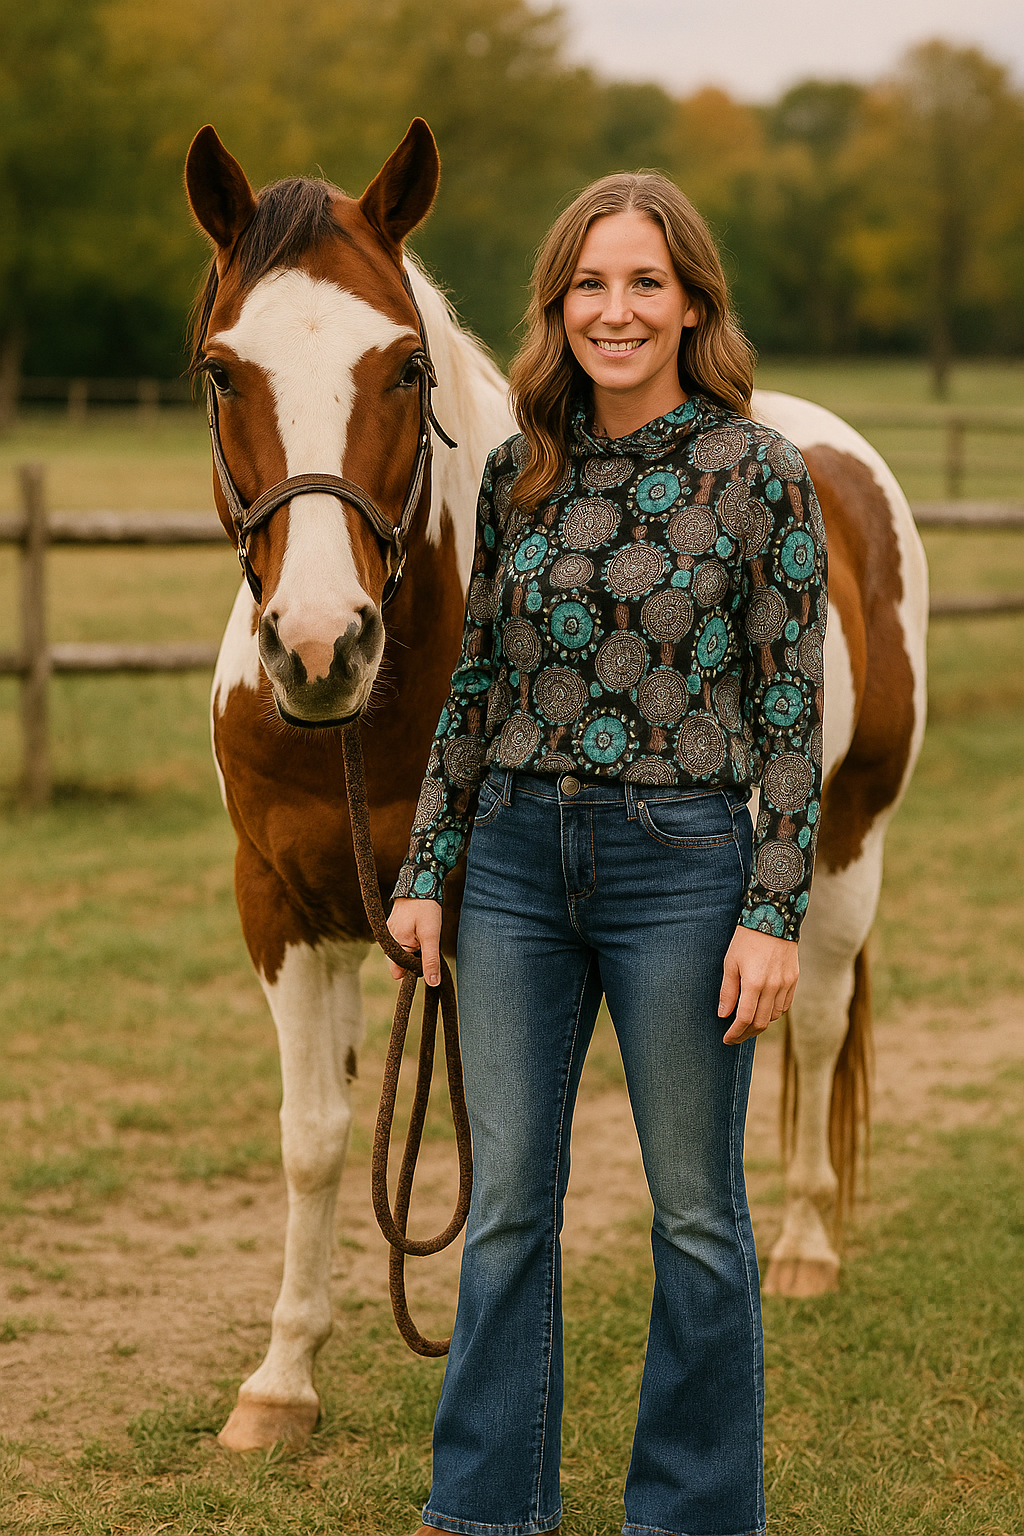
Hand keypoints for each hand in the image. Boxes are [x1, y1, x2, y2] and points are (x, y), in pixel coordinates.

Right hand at [387, 897, 442, 986]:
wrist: (421, 881)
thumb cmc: (426, 908)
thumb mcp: (432, 935)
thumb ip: (430, 960)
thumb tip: (432, 984)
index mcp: (394, 944)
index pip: (400, 972)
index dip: (416, 969)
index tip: (427, 958)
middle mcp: (388, 940)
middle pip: (403, 962)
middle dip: (417, 958)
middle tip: (428, 941)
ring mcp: (390, 932)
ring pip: (405, 951)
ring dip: (417, 948)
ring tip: (425, 932)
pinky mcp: (395, 926)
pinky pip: (404, 941)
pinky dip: (415, 940)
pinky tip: (422, 929)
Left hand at [718, 925, 798, 1043]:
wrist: (773, 917)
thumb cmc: (746, 939)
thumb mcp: (730, 963)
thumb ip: (727, 991)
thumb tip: (724, 1015)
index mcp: (754, 983)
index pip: (745, 1019)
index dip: (735, 1033)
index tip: (726, 1039)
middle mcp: (773, 986)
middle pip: (761, 1023)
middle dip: (746, 1034)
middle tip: (735, 1037)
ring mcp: (786, 984)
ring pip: (774, 1016)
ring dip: (760, 1024)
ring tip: (747, 1024)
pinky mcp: (794, 979)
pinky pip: (785, 1005)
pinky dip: (773, 1013)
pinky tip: (763, 1010)